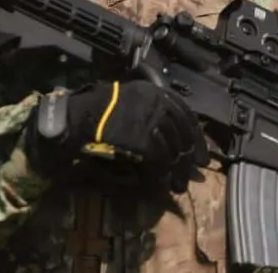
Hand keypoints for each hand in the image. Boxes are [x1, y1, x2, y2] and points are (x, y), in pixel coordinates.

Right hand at [26, 80, 208, 191]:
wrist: (75, 118)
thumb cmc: (97, 110)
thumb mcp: (129, 101)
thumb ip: (150, 110)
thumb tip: (171, 135)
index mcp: (154, 91)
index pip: (186, 114)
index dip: (196, 137)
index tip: (201, 155)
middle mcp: (156, 102)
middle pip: (182, 133)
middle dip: (189, 157)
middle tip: (192, 175)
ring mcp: (149, 119)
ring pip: (173, 148)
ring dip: (177, 170)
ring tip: (178, 184)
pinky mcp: (141, 137)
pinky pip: (158, 159)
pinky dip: (161, 173)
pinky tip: (162, 183)